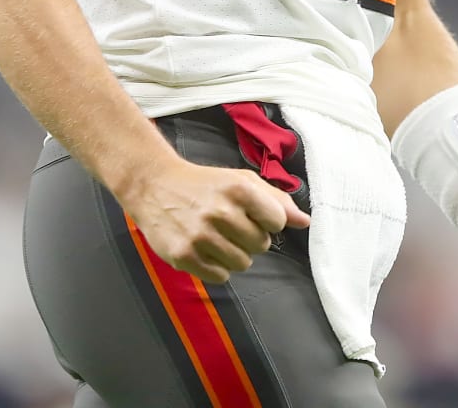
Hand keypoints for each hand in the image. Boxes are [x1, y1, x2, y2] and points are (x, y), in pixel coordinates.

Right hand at [117, 156, 310, 282]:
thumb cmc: (203, 184)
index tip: (251, 214)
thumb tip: (304, 222)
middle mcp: (220, 212)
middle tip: (228, 224)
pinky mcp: (184, 256)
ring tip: (215, 236)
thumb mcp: (240, 181)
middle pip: (261, 245)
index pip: (277, 222)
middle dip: (249, 237)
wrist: (153, 186)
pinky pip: (220, 277)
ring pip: (243, 264)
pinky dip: (215, 267)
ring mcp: (201, 236)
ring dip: (233, 253)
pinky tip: (203, 248)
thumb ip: (275, 200)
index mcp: (239, 189)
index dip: (267, 220)